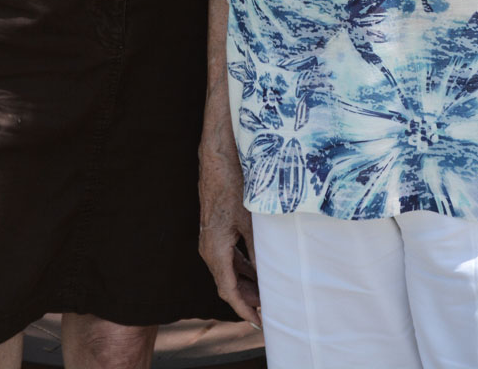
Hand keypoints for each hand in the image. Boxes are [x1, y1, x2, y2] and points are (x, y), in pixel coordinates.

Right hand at [199, 131, 259, 324]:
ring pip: (228, 269)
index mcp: (215, 249)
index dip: (243, 309)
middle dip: (247, 298)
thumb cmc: (232, 183)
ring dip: (246, 282)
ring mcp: (210, 237)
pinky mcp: (215, 227)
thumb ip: (258, 248)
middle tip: (269, 308)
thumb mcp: (250, 218)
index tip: (259, 322)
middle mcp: (209, 246)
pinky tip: (257, 266)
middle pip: (227, 282)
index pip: (228, 291)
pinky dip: (242, 266)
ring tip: (266, 291)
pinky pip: (227, 255)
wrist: (217, 155)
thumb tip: (267, 273)